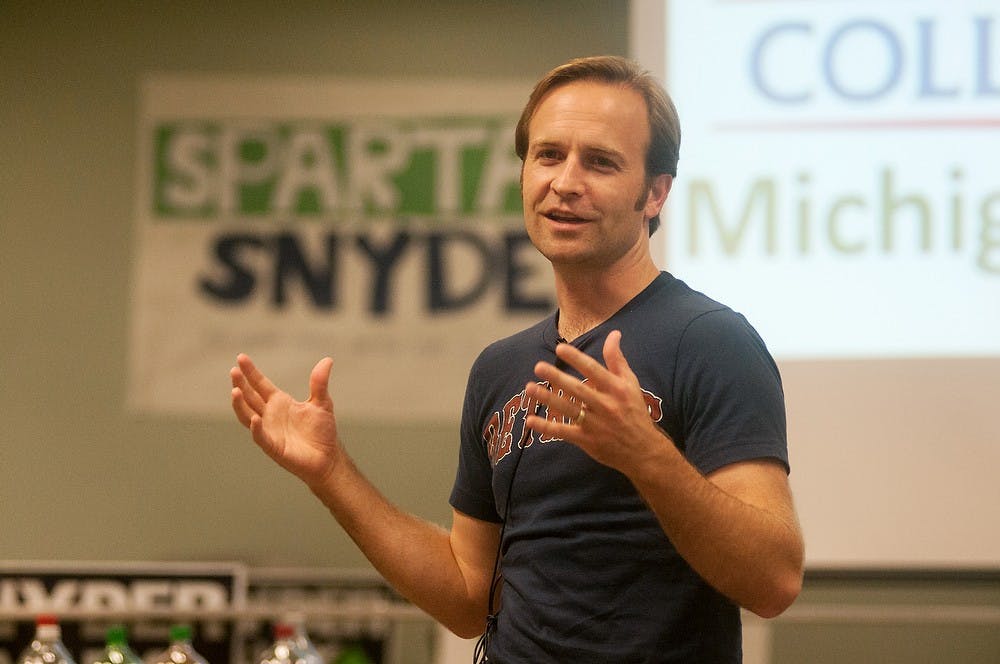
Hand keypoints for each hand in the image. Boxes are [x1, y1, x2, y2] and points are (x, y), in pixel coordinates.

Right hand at [230, 354, 342, 488]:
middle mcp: (270, 415)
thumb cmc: (322, 431)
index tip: (241, 357)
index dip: (251, 372)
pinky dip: (256, 428)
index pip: (260, 384)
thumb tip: (327, 360)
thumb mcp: (322, 402)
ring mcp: (269, 431)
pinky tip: (255, 418)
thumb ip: (319, 382)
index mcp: (279, 402)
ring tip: (235, 390)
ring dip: (240, 404)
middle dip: (241, 384)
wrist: (328, 457)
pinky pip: (261, 437)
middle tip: (234, 370)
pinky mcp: (273, 447)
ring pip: (247, 416)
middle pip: (250, 397)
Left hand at [524, 330, 669, 472]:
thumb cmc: (635, 412)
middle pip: (578, 389)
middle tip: (538, 367)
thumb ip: (617, 359)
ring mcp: (596, 424)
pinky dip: (547, 427)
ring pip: (568, 409)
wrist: (643, 450)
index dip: (577, 359)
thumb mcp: (631, 383)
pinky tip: (531, 420)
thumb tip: (614, 334)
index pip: (594, 370)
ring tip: (529, 388)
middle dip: (557, 377)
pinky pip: (564, 432)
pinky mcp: (587, 440)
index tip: (560, 348)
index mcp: (617, 389)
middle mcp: (606, 406)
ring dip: (548, 399)